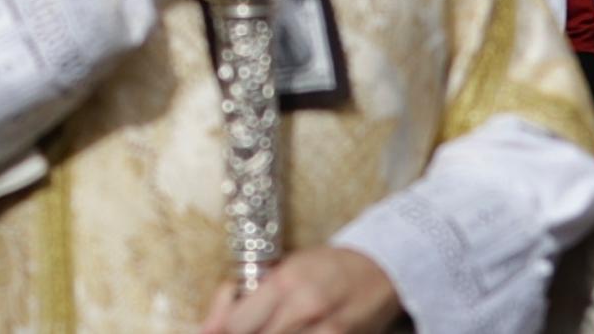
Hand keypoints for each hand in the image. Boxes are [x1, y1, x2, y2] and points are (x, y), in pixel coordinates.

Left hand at [195, 240, 404, 333]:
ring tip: (273, 326)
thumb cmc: (330, 266)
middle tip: (238, 330)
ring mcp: (326, 329)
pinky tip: (294, 332)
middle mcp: (303, 306)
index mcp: (283, 281)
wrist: (382, 267)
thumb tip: (212, 327)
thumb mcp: (288, 266)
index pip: (237, 323)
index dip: (220, 332)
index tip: (211, 333)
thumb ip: (254, 293)